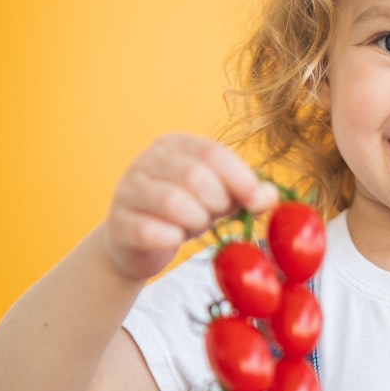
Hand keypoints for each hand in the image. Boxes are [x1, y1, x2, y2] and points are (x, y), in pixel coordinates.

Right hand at [103, 133, 277, 280]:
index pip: (213, 153)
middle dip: (216, 203)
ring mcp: (128, 189)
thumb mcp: (219, 199)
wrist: (138, 246)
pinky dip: (171, 239)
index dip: (240, 179)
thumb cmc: (184, 215)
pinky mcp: (118, 222)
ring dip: (194, 221)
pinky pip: (151, 231)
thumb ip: (246, 193)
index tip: (256, 202)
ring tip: (193, 226)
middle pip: (196, 176)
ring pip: (173, 202)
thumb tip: (270, 196)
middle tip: (213, 216)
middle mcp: (148, 160)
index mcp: (175, 144)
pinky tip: (173, 239)